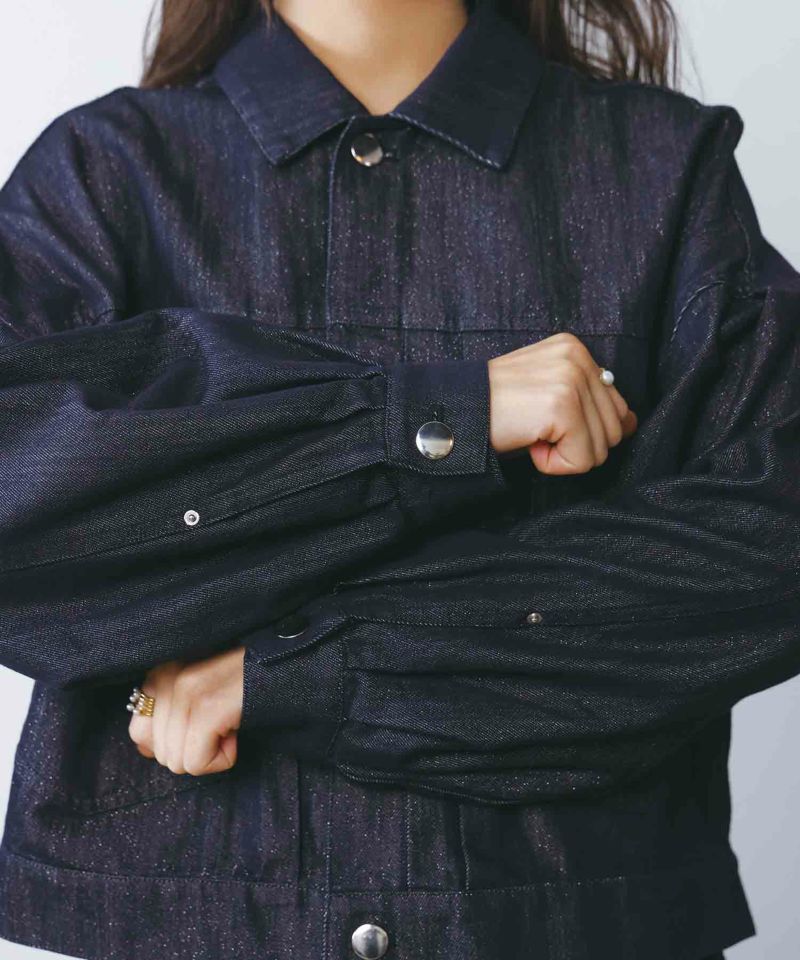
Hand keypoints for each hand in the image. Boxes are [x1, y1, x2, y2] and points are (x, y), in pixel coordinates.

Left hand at [128, 645, 245, 774]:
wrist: (285, 662)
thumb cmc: (244, 681)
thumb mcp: (197, 689)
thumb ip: (167, 714)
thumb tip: (146, 750)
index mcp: (159, 672)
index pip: (139, 732)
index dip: (172, 742)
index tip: (203, 728)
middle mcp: (166, 678)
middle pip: (162, 753)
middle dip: (196, 749)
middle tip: (223, 722)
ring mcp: (185, 691)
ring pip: (178, 763)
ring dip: (211, 753)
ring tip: (231, 723)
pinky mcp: (206, 708)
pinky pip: (196, 763)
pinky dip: (222, 759)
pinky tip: (236, 732)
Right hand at [487, 331, 637, 474]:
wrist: (454, 412)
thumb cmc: (495, 408)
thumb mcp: (546, 391)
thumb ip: (588, 401)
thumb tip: (630, 424)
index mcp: (575, 349)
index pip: (616, 406)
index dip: (583, 428)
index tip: (545, 422)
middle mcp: (578, 358)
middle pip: (614, 429)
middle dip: (576, 443)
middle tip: (535, 429)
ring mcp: (572, 380)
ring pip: (600, 449)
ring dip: (563, 454)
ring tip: (530, 433)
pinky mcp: (563, 406)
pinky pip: (582, 460)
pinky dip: (553, 464)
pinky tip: (529, 443)